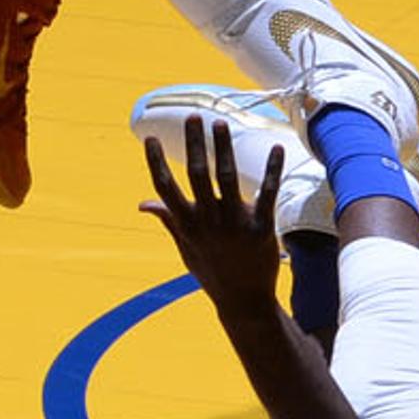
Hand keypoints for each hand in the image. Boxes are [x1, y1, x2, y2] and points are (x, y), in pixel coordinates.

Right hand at [142, 119, 284, 321]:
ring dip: (224, 148)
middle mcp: (208, 222)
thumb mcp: (186, 248)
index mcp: (188, 225)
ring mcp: (234, 224)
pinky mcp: (261, 228)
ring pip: (227, 178)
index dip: (156, 162)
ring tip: (220, 123)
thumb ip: (168, 220)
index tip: (149, 137)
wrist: (243, 302)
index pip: (166, 188)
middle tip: (193, 116)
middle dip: (195, 144)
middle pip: (198, 175)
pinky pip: (267, 193)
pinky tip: (276, 147)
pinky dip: (272, 169)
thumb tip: (142, 203)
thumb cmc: (212, 270)